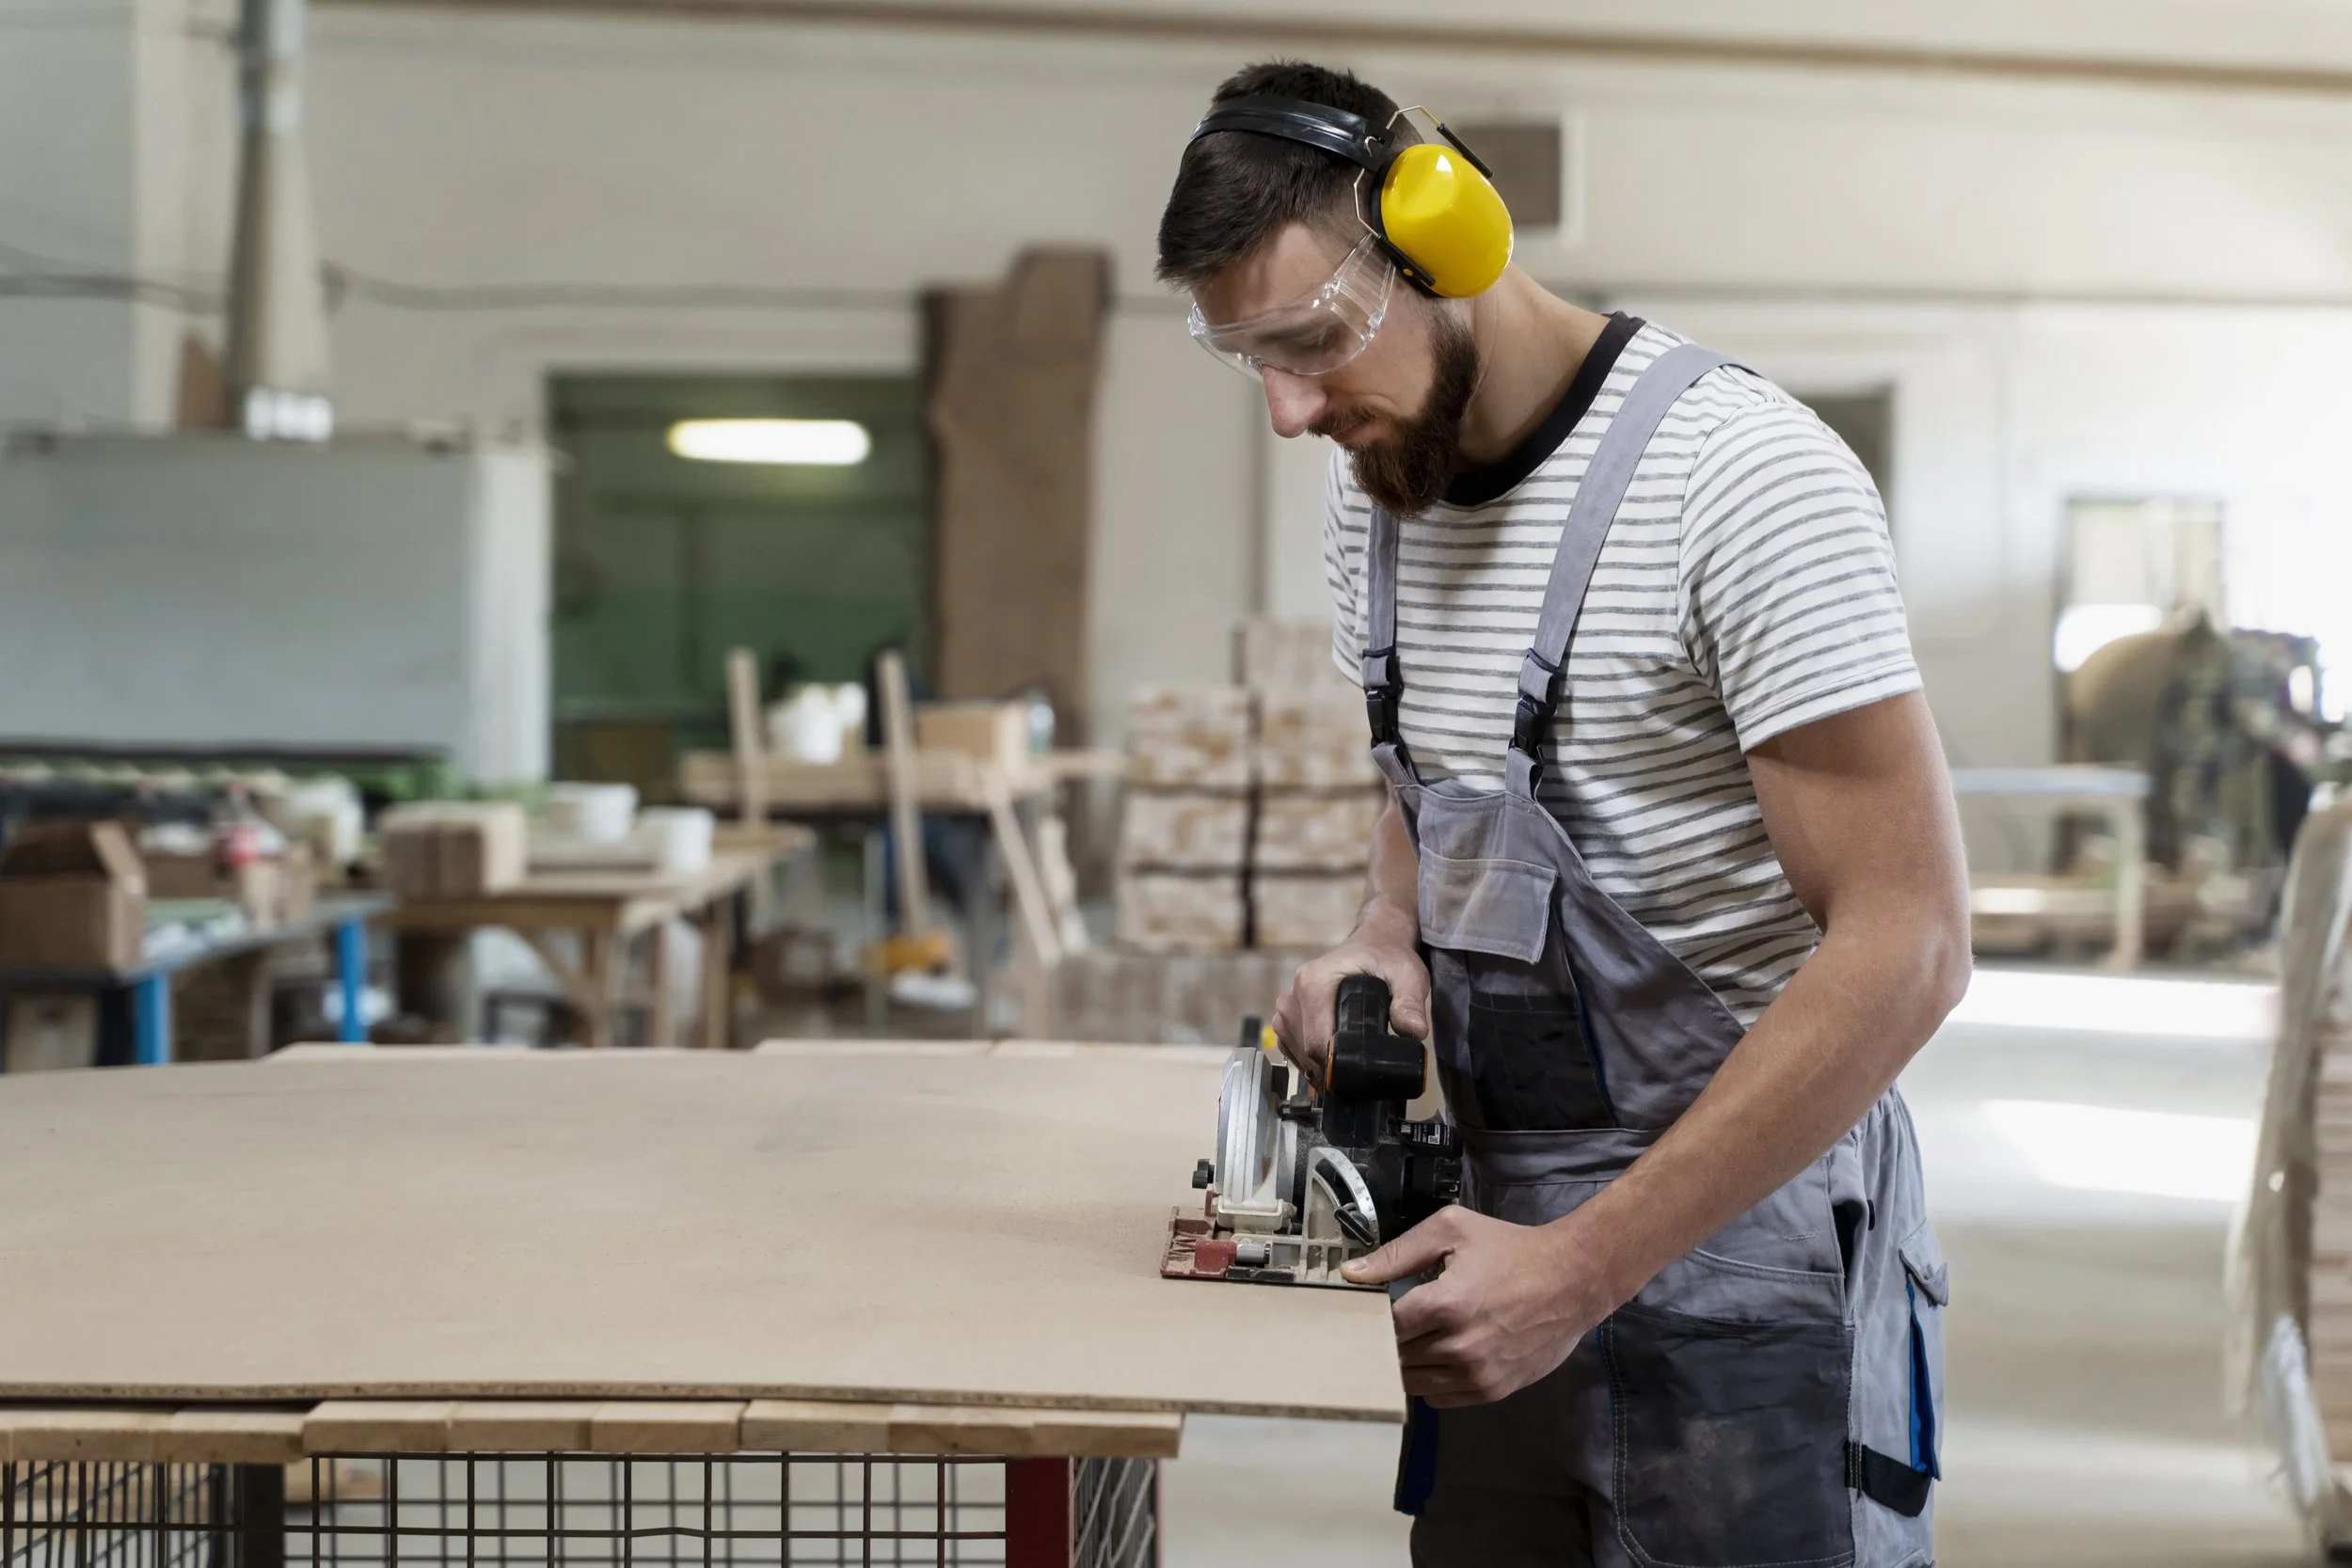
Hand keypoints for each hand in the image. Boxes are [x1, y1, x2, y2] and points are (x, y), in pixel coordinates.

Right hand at [1269, 921, 1428, 1080]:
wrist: (1373, 944)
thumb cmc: (1388, 958)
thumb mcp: (1408, 975)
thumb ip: (1410, 1003)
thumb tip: (1413, 1031)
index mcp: (1313, 983)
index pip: (1318, 1043)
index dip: (1342, 1066)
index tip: (1365, 1072)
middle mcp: (1292, 995)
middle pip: (1308, 1052)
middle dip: (1335, 1067)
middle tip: (1366, 1066)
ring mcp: (1285, 1008)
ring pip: (1299, 1055)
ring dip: (1323, 1065)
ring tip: (1352, 1056)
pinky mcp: (1284, 1018)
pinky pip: (1292, 1050)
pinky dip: (1311, 1060)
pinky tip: (1334, 1053)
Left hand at [1342, 1207, 1609, 1407]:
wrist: (1573, 1280)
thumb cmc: (1512, 1250)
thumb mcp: (1452, 1231)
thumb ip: (1397, 1253)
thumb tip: (1351, 1274)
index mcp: (1445, 1304)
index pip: (1385, 1327)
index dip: (1373, 1319)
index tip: (1372, 1311)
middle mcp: (1460, 1346)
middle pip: (1396, 1357)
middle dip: (1390, 1341)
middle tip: (1399, 1322)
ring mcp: (1477, 1373)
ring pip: (1414, 1383)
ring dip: (1409, 1363)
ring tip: (1421, 1338)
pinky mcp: (1492, 1390)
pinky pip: (1440, 1399)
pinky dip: (1433, 1381)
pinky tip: (1442, 1355)